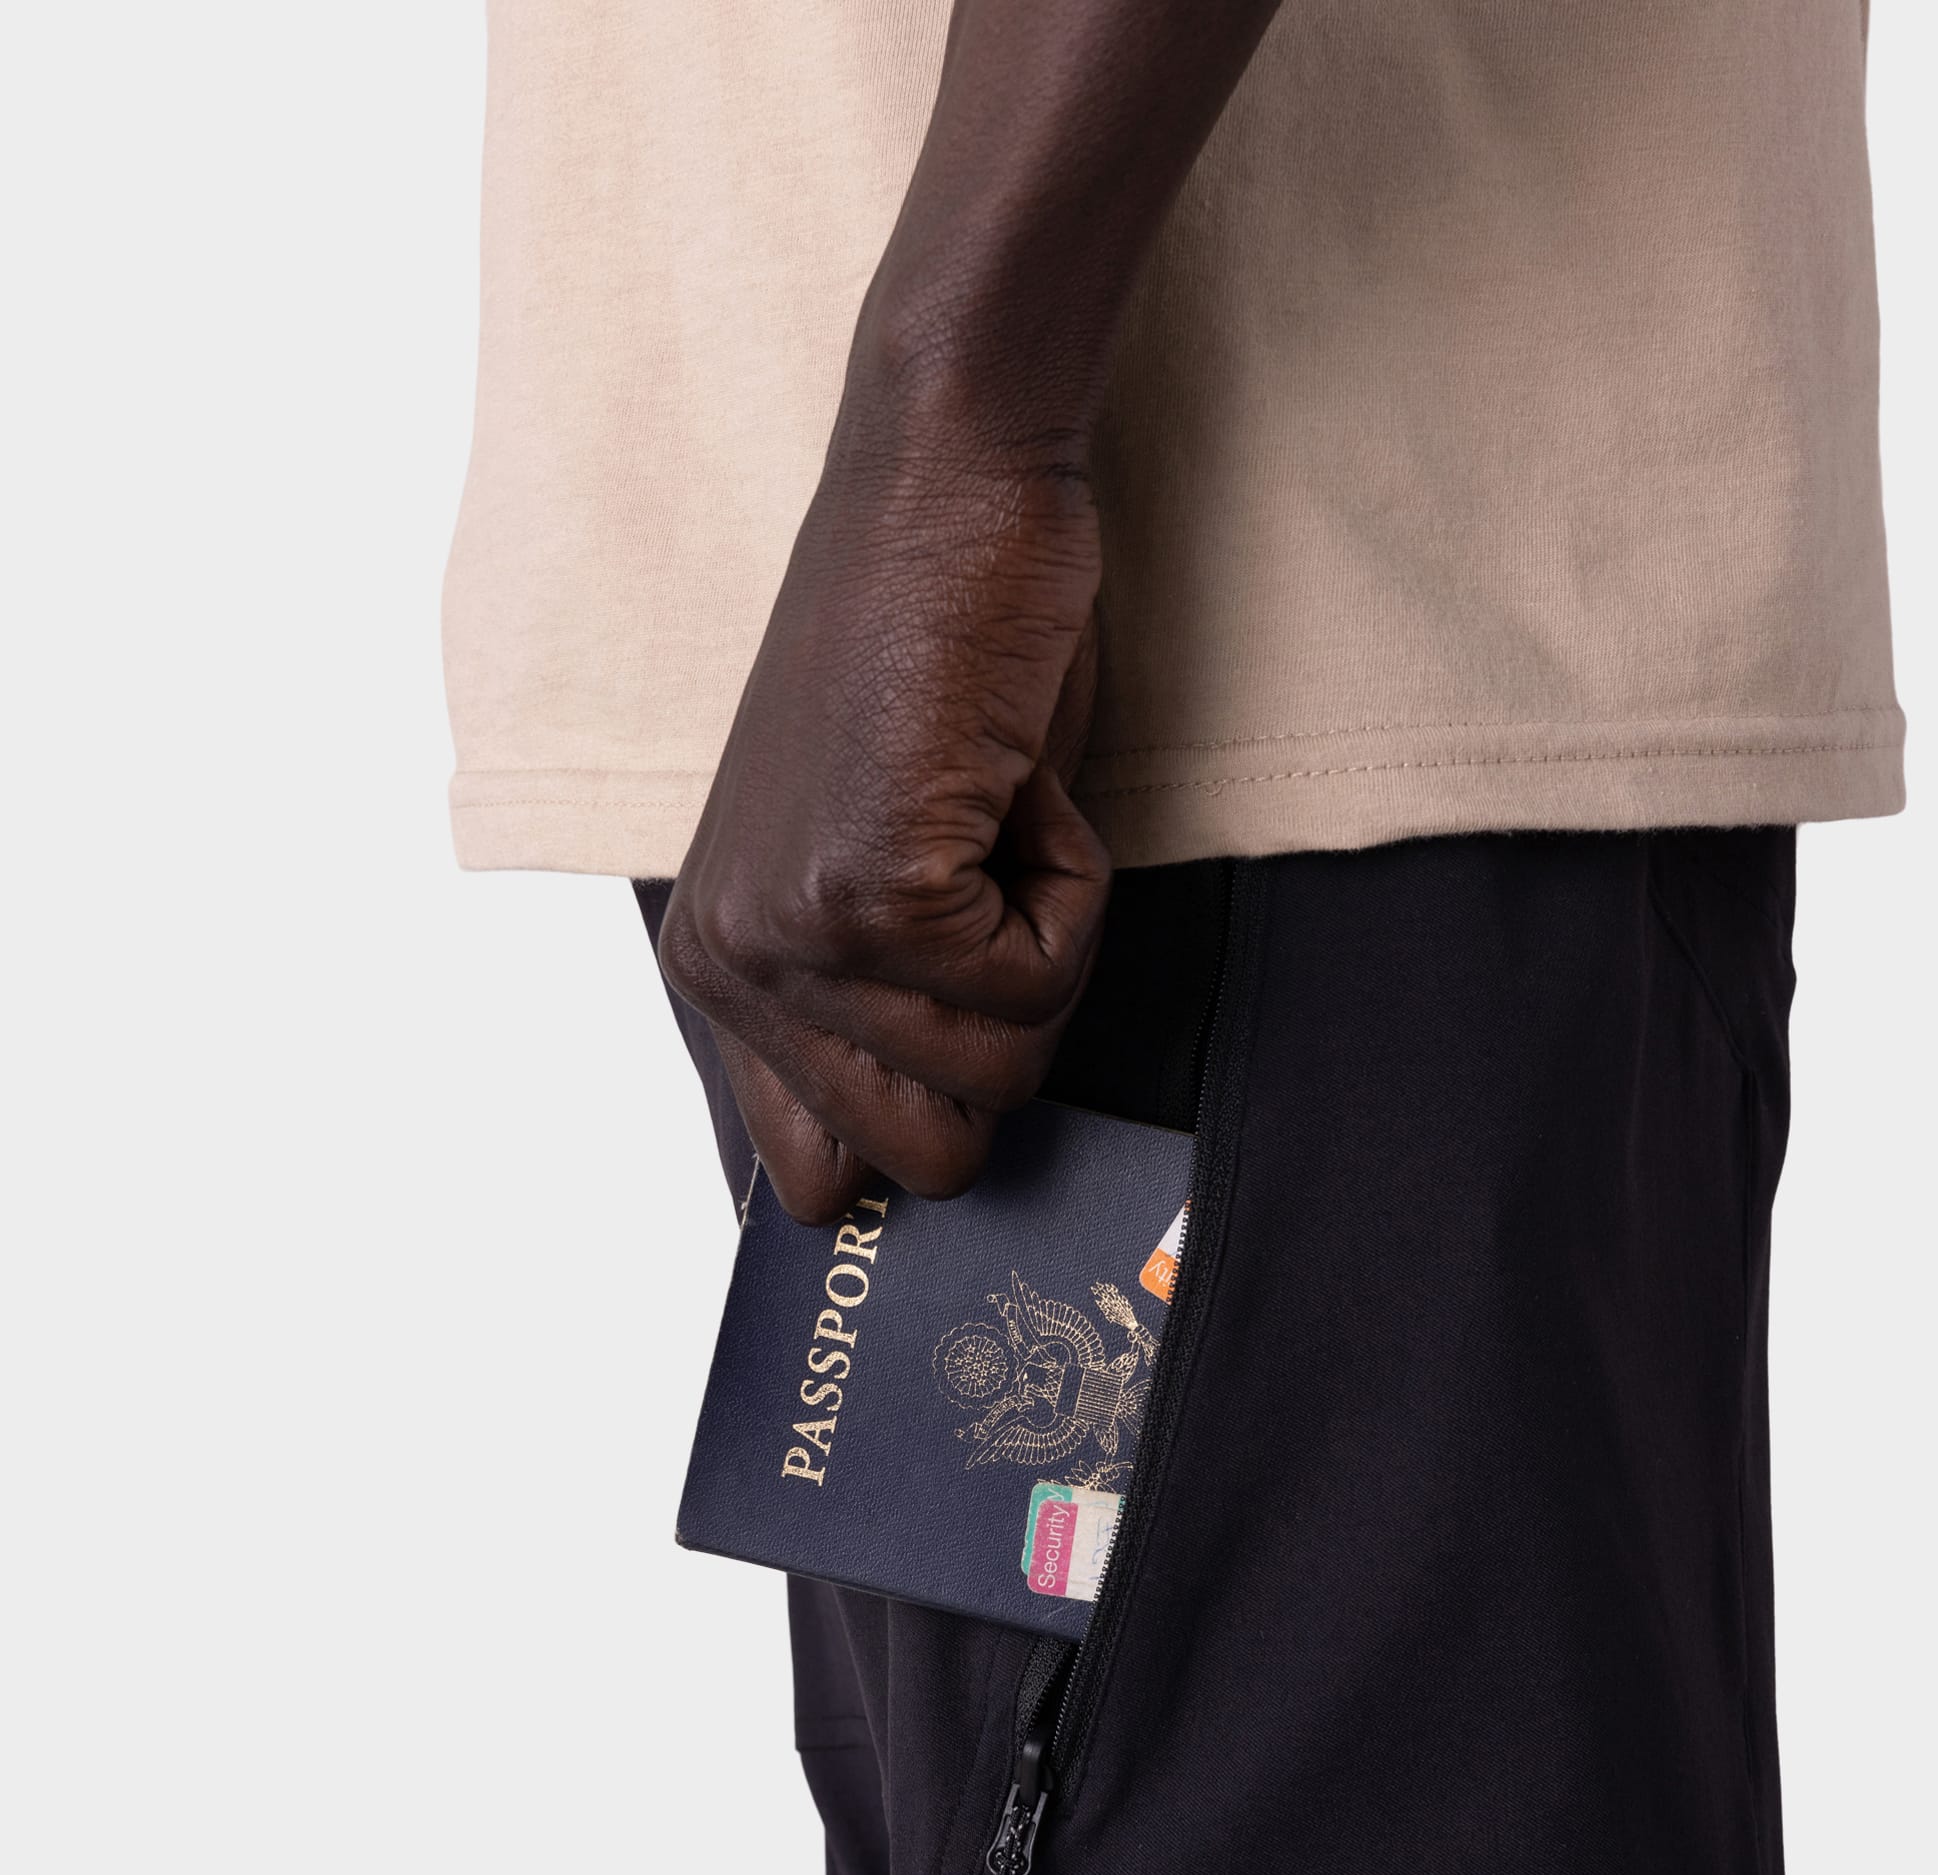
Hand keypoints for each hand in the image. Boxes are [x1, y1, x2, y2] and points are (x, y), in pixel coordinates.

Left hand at [658, 374, 1110, 1222]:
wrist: (947, 483)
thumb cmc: (940, 655)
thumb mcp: (892, 866)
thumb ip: (882, 1013)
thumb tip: (932, 1169)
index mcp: (717, 972)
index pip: (807, 1182)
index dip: (912, 1136)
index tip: (958, 1065)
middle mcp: (729, 969)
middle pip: (923, 1163)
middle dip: (1005, 1043)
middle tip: (992, 901)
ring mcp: (789, 940)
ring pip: (997, 1079)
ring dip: (1048, 951)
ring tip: (996, 818)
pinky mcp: (864, 894)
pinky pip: (1036, 986)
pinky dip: (1074, 890)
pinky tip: (1019, 785)